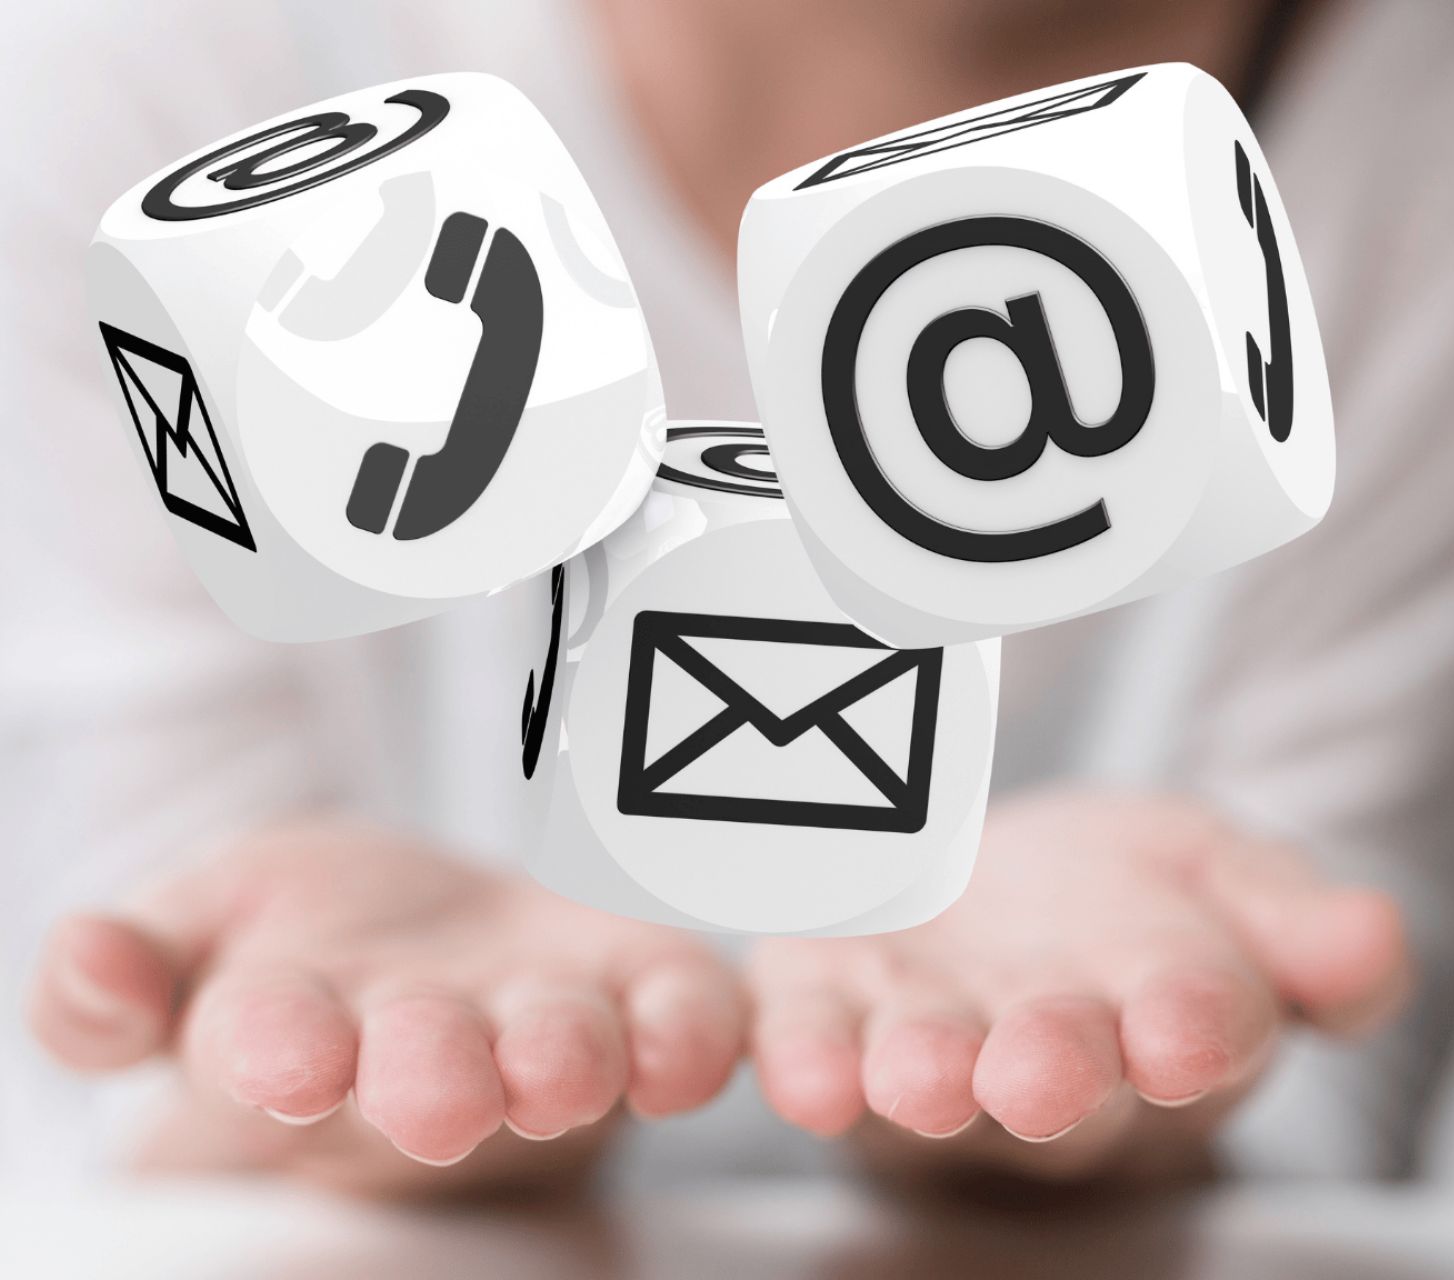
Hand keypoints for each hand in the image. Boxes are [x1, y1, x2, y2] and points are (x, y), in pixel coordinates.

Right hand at [28, 819, 744, 1196]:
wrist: (440, 936)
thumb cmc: (309, 947)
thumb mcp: (200, 926)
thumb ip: (126, 966)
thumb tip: (84, 963)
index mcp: (303, 1041)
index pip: (278, 1050)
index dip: (280, 1052)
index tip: (288, 1055)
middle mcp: (436, 1057)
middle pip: (434, 1071)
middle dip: (434, 1074)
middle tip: (437, 1083)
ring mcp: (553, 1029)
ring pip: (564, 1054)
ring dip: (563, 1058)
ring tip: (559, 1063)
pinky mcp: (651, 990)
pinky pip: (690, 1020)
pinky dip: (705, 1034)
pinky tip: (716, 1048)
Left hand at [745, 790, 1409, 1182]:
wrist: (999, 896)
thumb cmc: (1128, 910)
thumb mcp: (1227, 877)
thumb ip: (1297, 920)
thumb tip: (1375, 941)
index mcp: (1170, 1027)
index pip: (1197, 1033)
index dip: (1195, 1031)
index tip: (1188, 1029)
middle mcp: (1049, 1065)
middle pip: (1059, 1082)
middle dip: (1052, 1072)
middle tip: (1044, 1071)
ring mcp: (929, 1048)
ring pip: (929, 1076)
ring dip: (918, 1076)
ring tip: (912, 1073)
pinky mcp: (827, 1012)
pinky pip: (808, 1043)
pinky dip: (802, 1054)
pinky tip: (796, 1066)